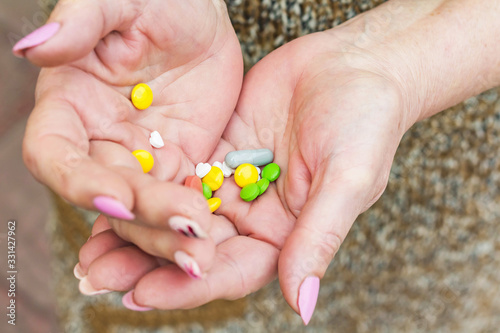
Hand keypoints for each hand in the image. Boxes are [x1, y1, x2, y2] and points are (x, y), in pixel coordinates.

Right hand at [20, 0, 242, 274]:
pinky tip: (216, 244)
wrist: (201, 19)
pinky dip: (194, 225)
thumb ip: (81, 21)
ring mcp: (143, 159)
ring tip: (203, 256)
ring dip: (170, 235)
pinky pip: (183, 201)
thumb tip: (32, 47)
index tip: (116, 199)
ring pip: (146, 211)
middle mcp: (101, 142)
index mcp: (71, 106)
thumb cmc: (157, 0)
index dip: (79, 182)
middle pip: (108, 196)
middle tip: (187, 230)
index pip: (54, 156)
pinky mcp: (180, 165)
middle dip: (143, 219)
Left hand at [77, 18, 413, 321]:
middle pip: (196, 249)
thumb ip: (318, 238)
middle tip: (97, 276)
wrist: (355, 66)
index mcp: (287, 235)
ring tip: (90, 247)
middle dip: (148, 263)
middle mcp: (256, 216)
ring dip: (137, 230)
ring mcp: (234, 183)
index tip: (142, 293)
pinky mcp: (219, 152)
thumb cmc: (365, 123)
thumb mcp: (347, 180)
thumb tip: (300, 306)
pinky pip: (178, 173)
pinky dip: (147, 187)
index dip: (188, 285)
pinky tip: (111, 194)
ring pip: (179, 215)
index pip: (233, 271)